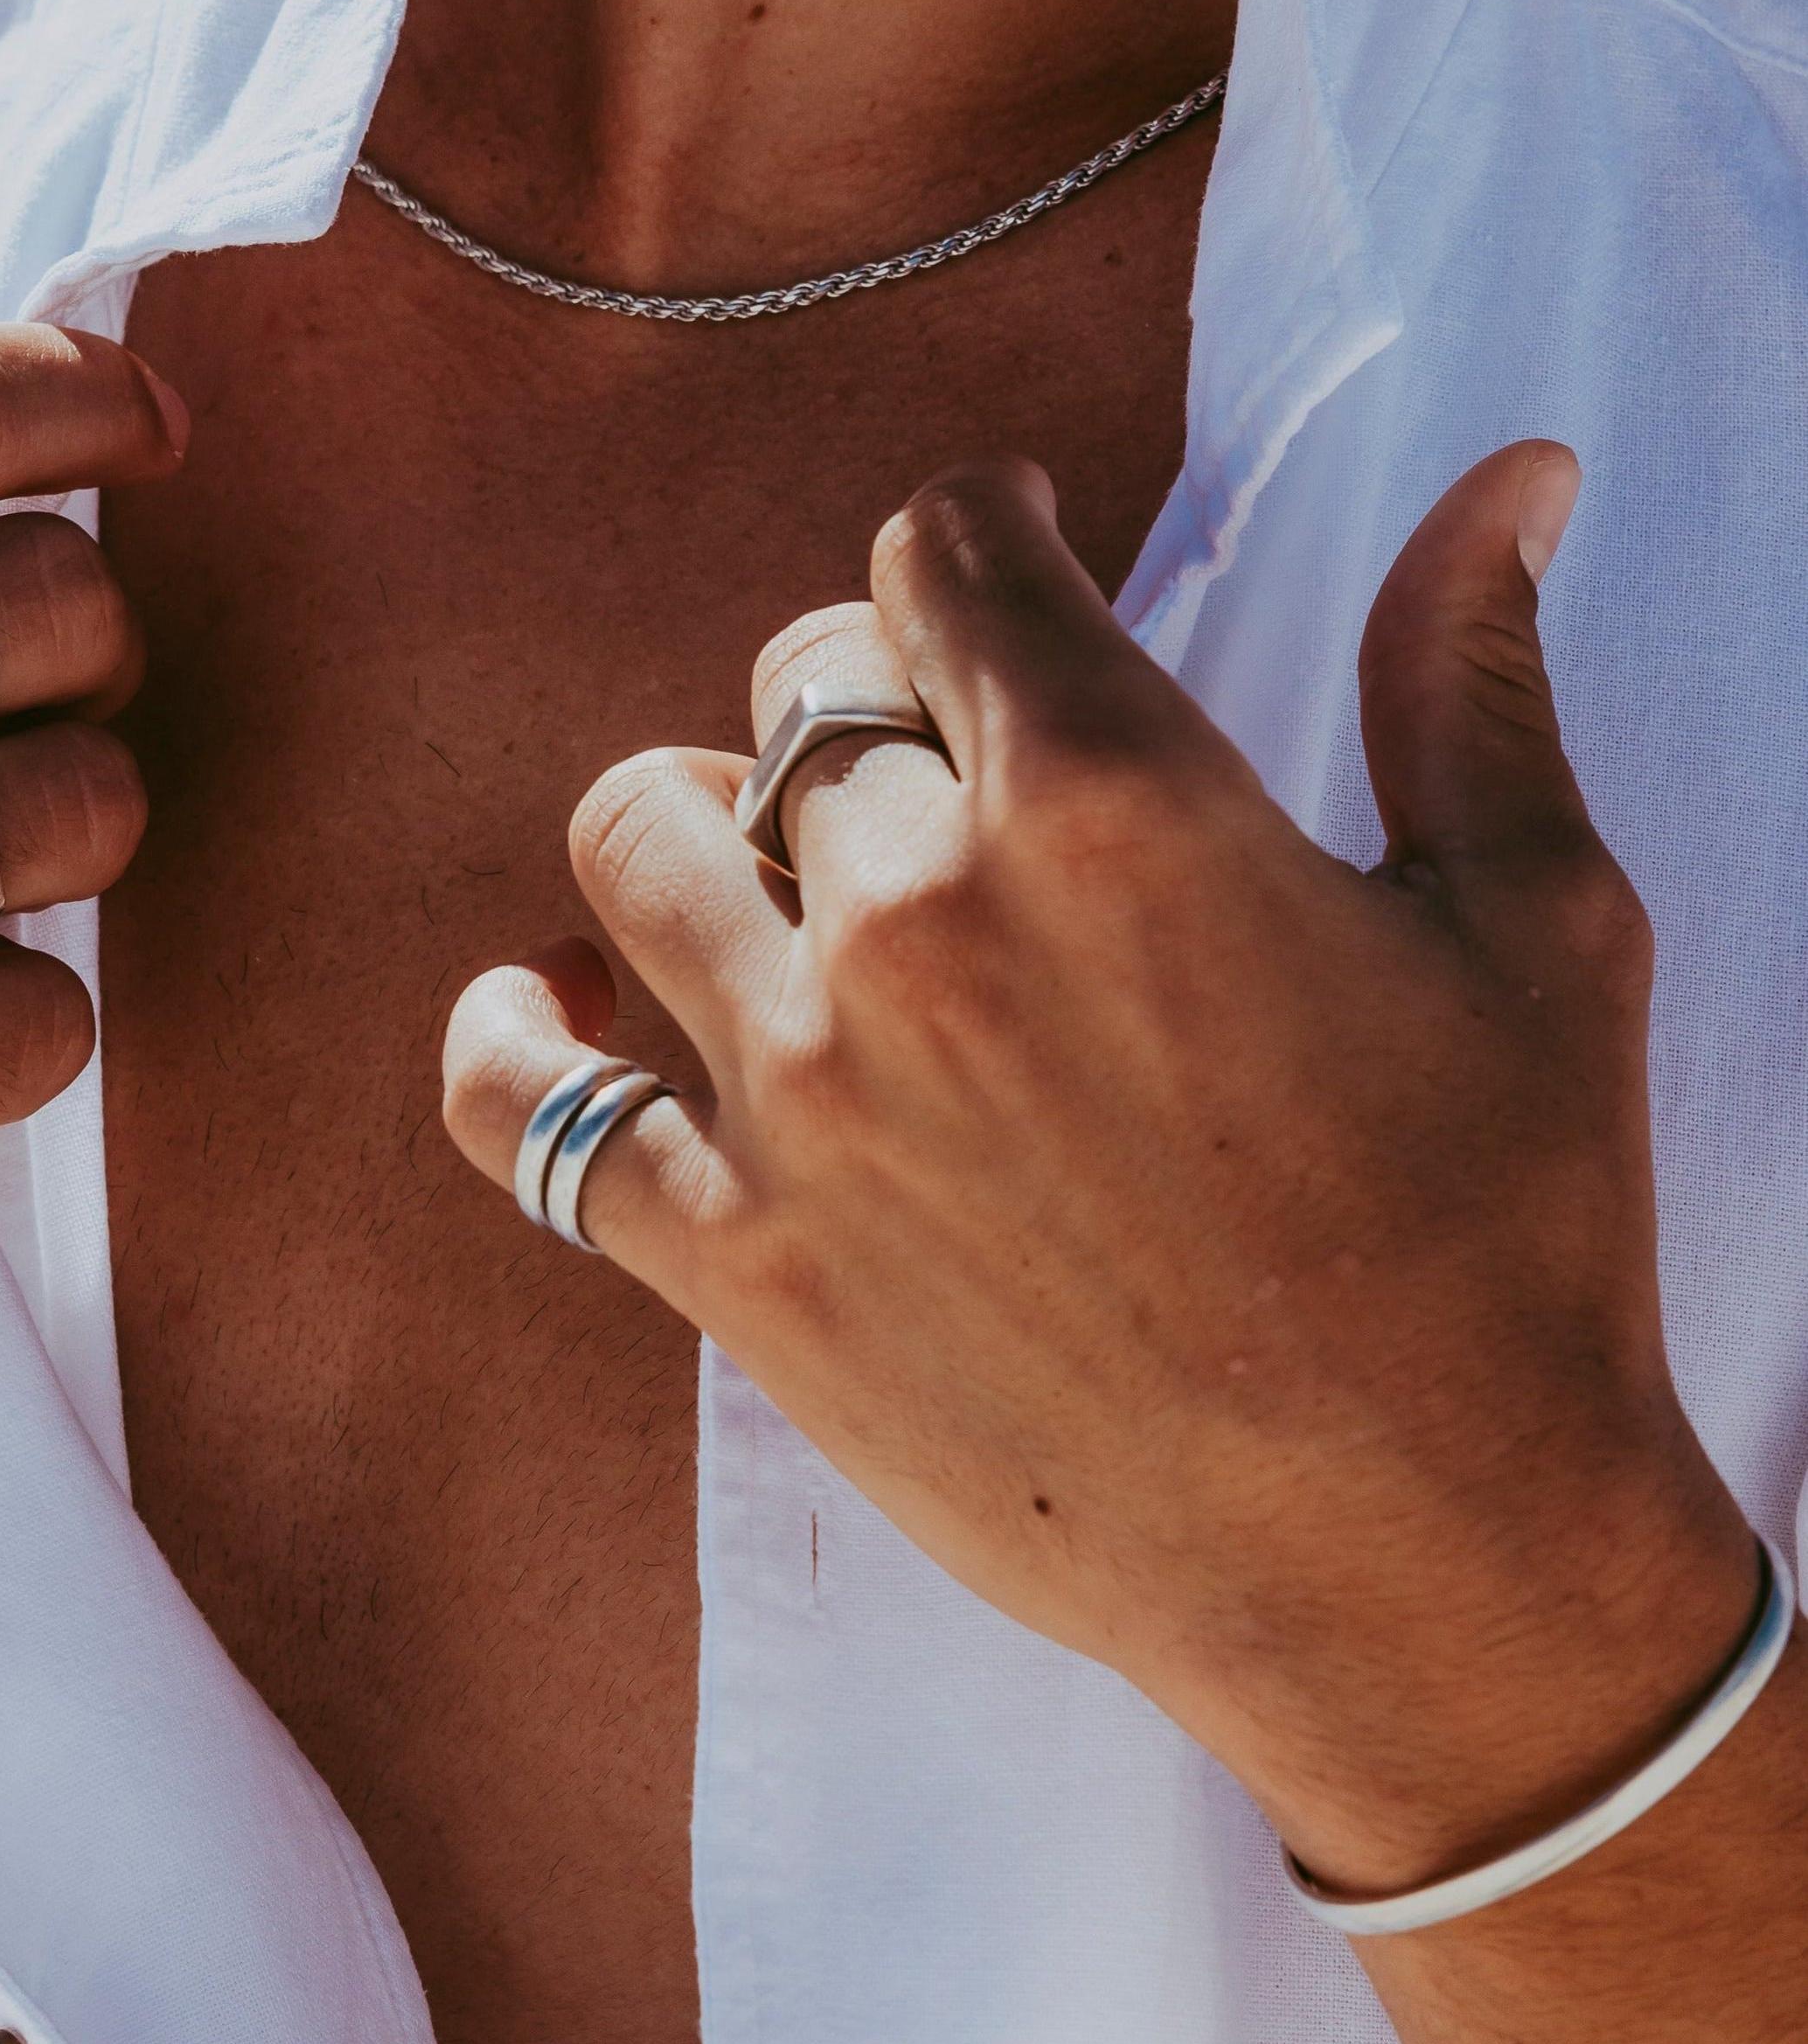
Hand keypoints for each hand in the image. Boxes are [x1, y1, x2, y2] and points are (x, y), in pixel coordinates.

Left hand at [444, 444, 1758, 1888]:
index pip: (939, 555)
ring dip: (694, 827)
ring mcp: (800, 1102)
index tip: (999, 565)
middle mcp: (920, 928)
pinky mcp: (736, 1266)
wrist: (1408, 1564)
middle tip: (935, 775)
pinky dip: (508, 1037)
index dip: (973, 538)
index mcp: (1115, 804)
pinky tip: (557, 1006)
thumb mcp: (1536, 935)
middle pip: (788, 697)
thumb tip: (1512, 479)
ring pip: (634, 843)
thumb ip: (1468, 684)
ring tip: (768, 875)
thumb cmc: (1504, 1251)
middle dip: (862, 701)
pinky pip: (518, 1109)